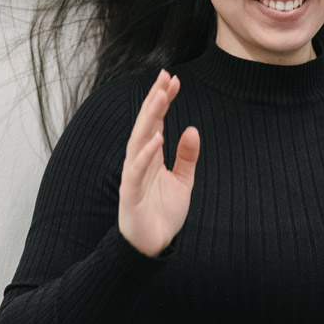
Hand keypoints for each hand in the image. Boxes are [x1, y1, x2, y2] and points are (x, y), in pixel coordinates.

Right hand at [118, 70, 199, 256]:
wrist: (152, 246)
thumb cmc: (163, 213)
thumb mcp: (183, 181)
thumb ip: (186, 156)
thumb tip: (191, 129)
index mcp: (151, 155)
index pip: (155, 121)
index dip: (163, 100)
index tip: (173, 79)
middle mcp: (139, 160)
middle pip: (145, 124)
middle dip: (154, 100)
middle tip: (165, 77)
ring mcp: (134, 176)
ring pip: (139, 140)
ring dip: (149, 118)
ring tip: (160, 97)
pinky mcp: (132, 194)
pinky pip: (137, 171)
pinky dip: (146, 154)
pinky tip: (156, 138)